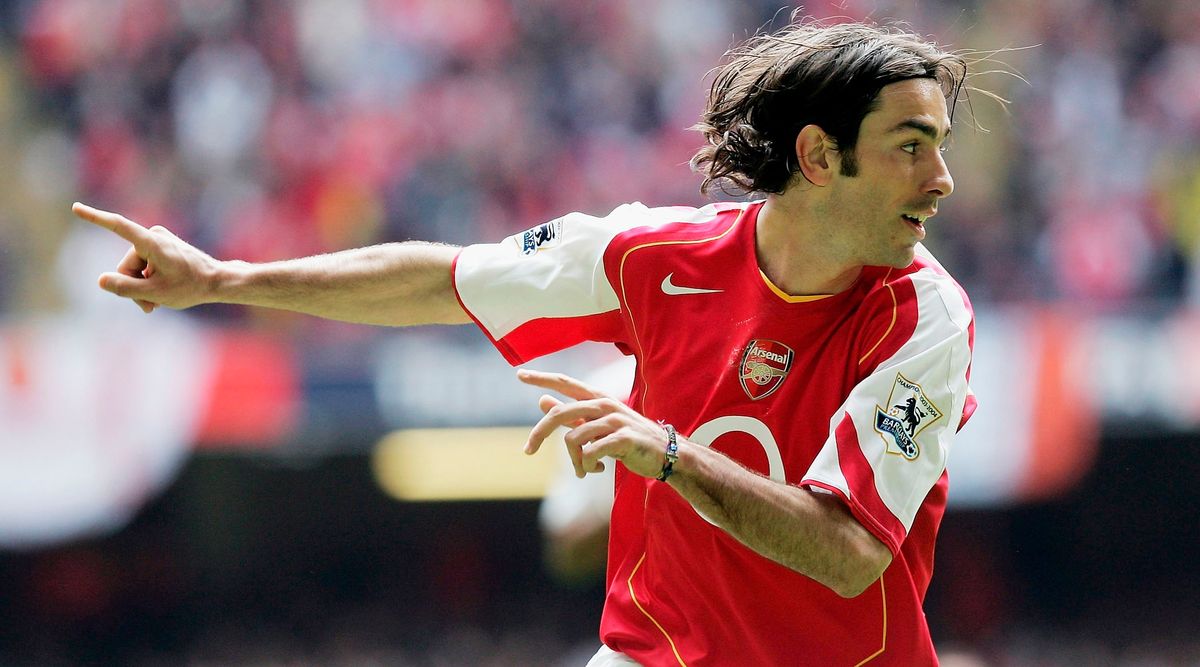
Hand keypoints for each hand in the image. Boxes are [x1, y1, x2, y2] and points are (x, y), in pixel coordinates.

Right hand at [72, 202, 219, 312]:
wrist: (217, 282)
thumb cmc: (190, 287)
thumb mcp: (155, 293)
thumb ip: (125, 288)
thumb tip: (101, 280)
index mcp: (152, 243)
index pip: (119, 227)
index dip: (95, 218)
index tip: (76, 207)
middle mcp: (154, 236)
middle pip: (126, 265)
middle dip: (134, 286)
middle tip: (152, 305)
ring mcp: (158, 240)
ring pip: (134, 268)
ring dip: (143, 286)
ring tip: (160, 300)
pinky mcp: (161, 247)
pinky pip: (144, 266)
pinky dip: (149, 281)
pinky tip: (161, 293)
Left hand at [518, 369, 670, 478]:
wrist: (665, 454)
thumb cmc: (628, 438)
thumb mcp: (597, 424)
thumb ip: (571, 414)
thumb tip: (542, 400)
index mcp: (597, 398)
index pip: (565, 382)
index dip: (542, 378)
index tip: (519, 374)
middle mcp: (604, 405)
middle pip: (559, 414)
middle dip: (538, 433)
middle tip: (527, 451)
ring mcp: (615, 420)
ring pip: (573, 441)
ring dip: (573, 462)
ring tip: (583, 471)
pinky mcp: (623, 439)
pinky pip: (590, 453)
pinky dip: (587, 467)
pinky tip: (597, 470)